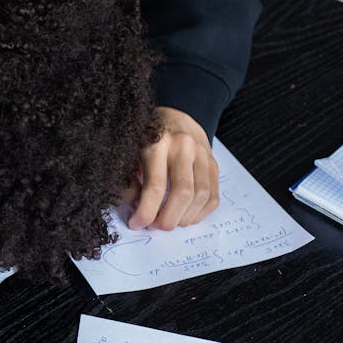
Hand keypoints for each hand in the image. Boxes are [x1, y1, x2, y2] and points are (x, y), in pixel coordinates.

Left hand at [124, 106, 219, 229]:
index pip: (155, 186)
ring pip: (202, 195)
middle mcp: (184, 147)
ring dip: (185, 218)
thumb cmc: (146, 136)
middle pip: (182, 193)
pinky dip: (201, 212)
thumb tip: (135, 210)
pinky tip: (186, 217)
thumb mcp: (129, 152)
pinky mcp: (214, 164)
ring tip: (169, 223)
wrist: (176, 115)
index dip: (146, 211)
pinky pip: (214, 195)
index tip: (136, 224)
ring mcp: (203, 155)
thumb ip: (128, 180)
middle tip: (155, 227)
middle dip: (168, 218)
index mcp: (157, 143)